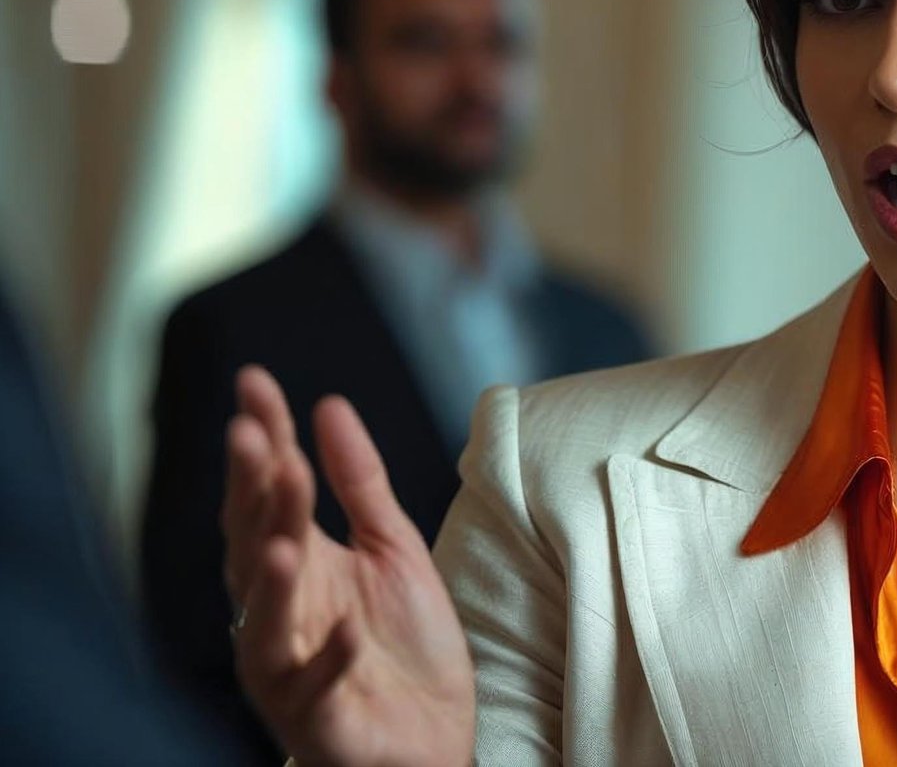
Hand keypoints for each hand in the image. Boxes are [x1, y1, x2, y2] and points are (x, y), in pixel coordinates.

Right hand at [222, 365, 474, 766]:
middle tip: (249, 436)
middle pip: (254, 546)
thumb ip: (361, 481)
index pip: (268, 493)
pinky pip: (318, 689)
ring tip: (284, 536)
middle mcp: (278, 613)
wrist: (430, 740)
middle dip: (252, 494)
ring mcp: (291, 668)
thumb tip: (328, 405)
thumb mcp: (393, 547)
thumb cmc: (401, 647)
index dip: (262, 440)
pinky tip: (348, 629)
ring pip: (266, 621)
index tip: (255, 383)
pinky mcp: (319, 719)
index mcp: (296, 567)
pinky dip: (332, 660)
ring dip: (273, 580)